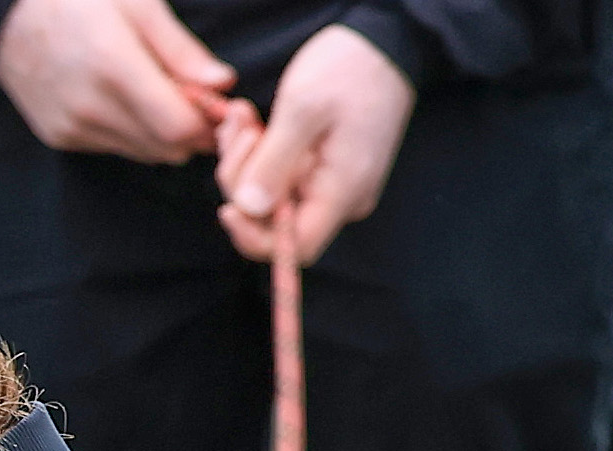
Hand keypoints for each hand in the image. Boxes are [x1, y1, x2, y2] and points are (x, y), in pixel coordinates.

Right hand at [0, 0, 235, 163]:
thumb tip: (222, 84)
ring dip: (163, 135)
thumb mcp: (137, 5)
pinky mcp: (60, 139)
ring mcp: (72, 128)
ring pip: (143, 154)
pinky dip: (134, 134)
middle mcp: (90, 107)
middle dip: (192, 132)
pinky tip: (127, 102)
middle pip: (165, 148)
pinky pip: (116, 148)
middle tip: (197, 100)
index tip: (219, 104)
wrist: (9, 18)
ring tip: (163, 98)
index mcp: (113, 65)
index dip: (208, 122)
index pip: (178, 127)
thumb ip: (180, 50)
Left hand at [212, 23, 414, 264]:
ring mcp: (328, 182)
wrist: (384, 40)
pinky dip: (256, 150)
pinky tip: (248, 121)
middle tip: (237, 132)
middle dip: (242, 182)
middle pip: (273, 220)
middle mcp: (338, 197)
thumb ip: (274, 162)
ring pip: (269, 194)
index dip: (254, 238)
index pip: (295, 248)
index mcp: (342, 192)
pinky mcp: (317, 166)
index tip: (228, 207)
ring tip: (241, 117)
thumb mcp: (305, 109)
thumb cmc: (352, 68)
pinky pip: (277, 172)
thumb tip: (248, 208)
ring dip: (244, 159)